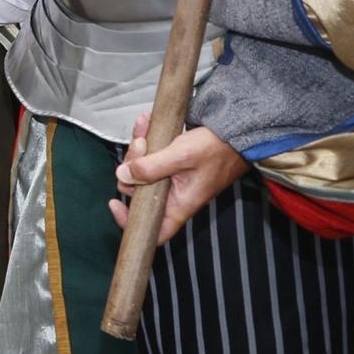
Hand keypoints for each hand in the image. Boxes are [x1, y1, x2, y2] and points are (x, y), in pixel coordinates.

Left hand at [109, 112, 249, 243]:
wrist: (238, 131)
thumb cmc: (218, 148)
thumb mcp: (182, 156)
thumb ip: (151, 168)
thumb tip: (123, 175)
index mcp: (180, 204)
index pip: (154, 231)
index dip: (131, 222)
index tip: (115, 202)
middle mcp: (174, 195)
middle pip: (138, 190)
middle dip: (132, 166)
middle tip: (140, 144)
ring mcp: (172, 178)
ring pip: (141, 169)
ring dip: (138, 147)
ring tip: (144, 127)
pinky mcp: (171, 163)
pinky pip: (151, 154)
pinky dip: (146, 138)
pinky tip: (147, 122)